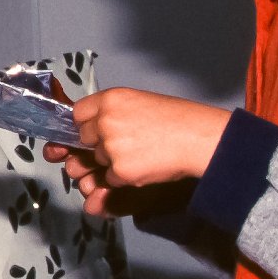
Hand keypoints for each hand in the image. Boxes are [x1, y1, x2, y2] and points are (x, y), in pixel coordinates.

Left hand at [45, 88, 228, 215]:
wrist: (200, 138)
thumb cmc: (177, 119)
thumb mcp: (139, 101)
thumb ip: (112, 110)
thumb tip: (88, 126)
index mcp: (110, 99)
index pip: (77, 113)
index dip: (87, 123)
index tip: (96, 129)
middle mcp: (105, 121)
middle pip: (83, 139)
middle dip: (98, 144)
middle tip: (127, 143)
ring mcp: (111, 147)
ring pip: (97, 160)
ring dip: (112, 162)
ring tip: (141, 153)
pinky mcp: (119, 170)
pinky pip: (110, 179)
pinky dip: (124, 177)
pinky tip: (145, 165)